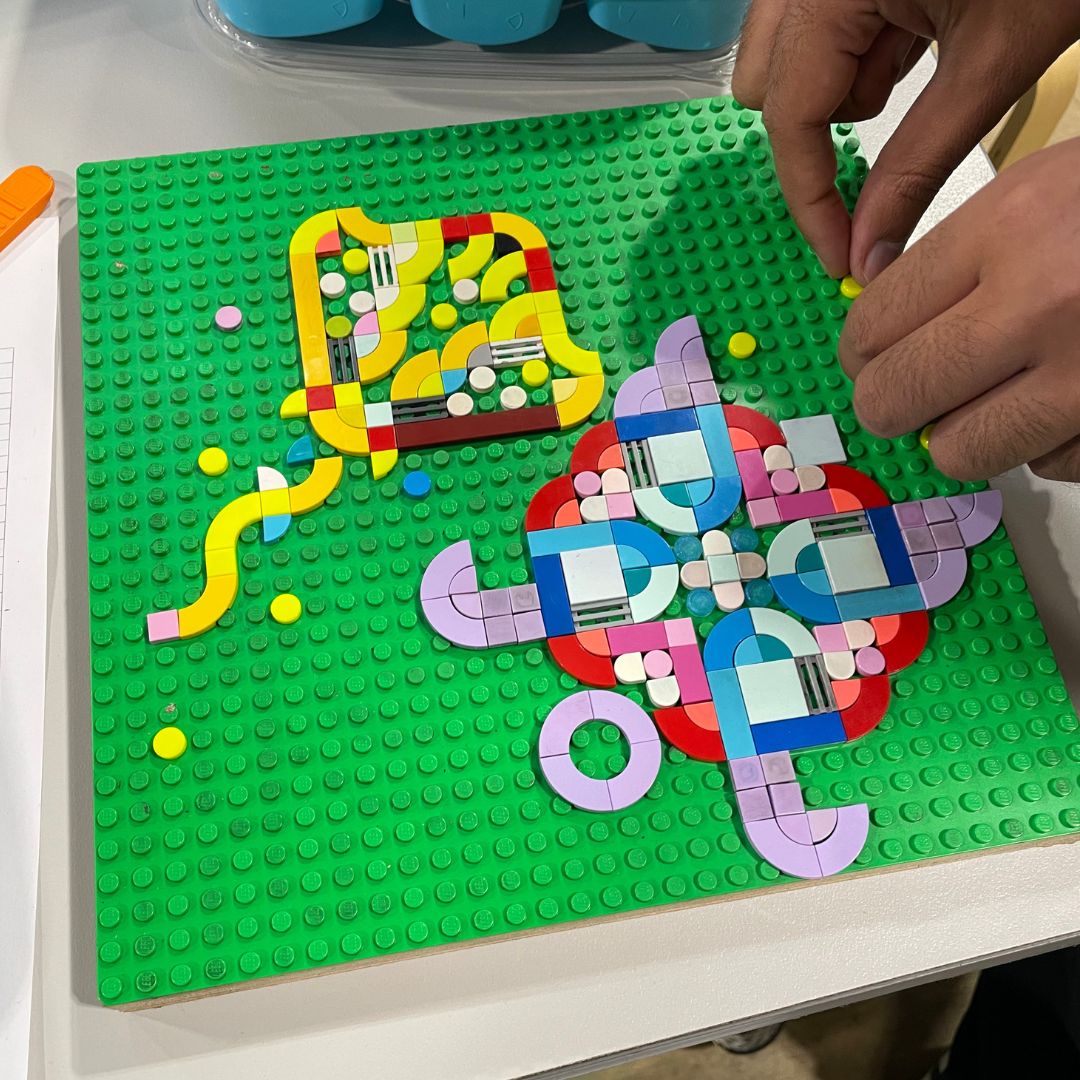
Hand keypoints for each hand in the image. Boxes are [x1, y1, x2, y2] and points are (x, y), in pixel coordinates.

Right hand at [733, 0, 1079, 281]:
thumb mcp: (992, 63)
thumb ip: (918, 166)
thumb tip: (870, 247)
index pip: (791, 116)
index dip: (812, 198)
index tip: (836, 252)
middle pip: (765, 85)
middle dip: (819, 125)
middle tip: (885, 135)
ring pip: (787, 58)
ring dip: (840, 83)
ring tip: (918, 56)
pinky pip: (822, 26)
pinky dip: (861, 49)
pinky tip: (917, 33)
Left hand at [839, 138, 1079, 481]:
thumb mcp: (1051, 187)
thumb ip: (961, 253)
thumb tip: (876, 327)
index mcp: (1012, 226)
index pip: (873, 322)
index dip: (858, 350)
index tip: (865, 358)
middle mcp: (1041, 305)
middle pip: (894, 397)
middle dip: (890, 402)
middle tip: (909, 393)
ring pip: (957, 451)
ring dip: (960, 434)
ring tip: (991, 400)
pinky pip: (1045, 467)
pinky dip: (1046, 446)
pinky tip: (1070, 403)